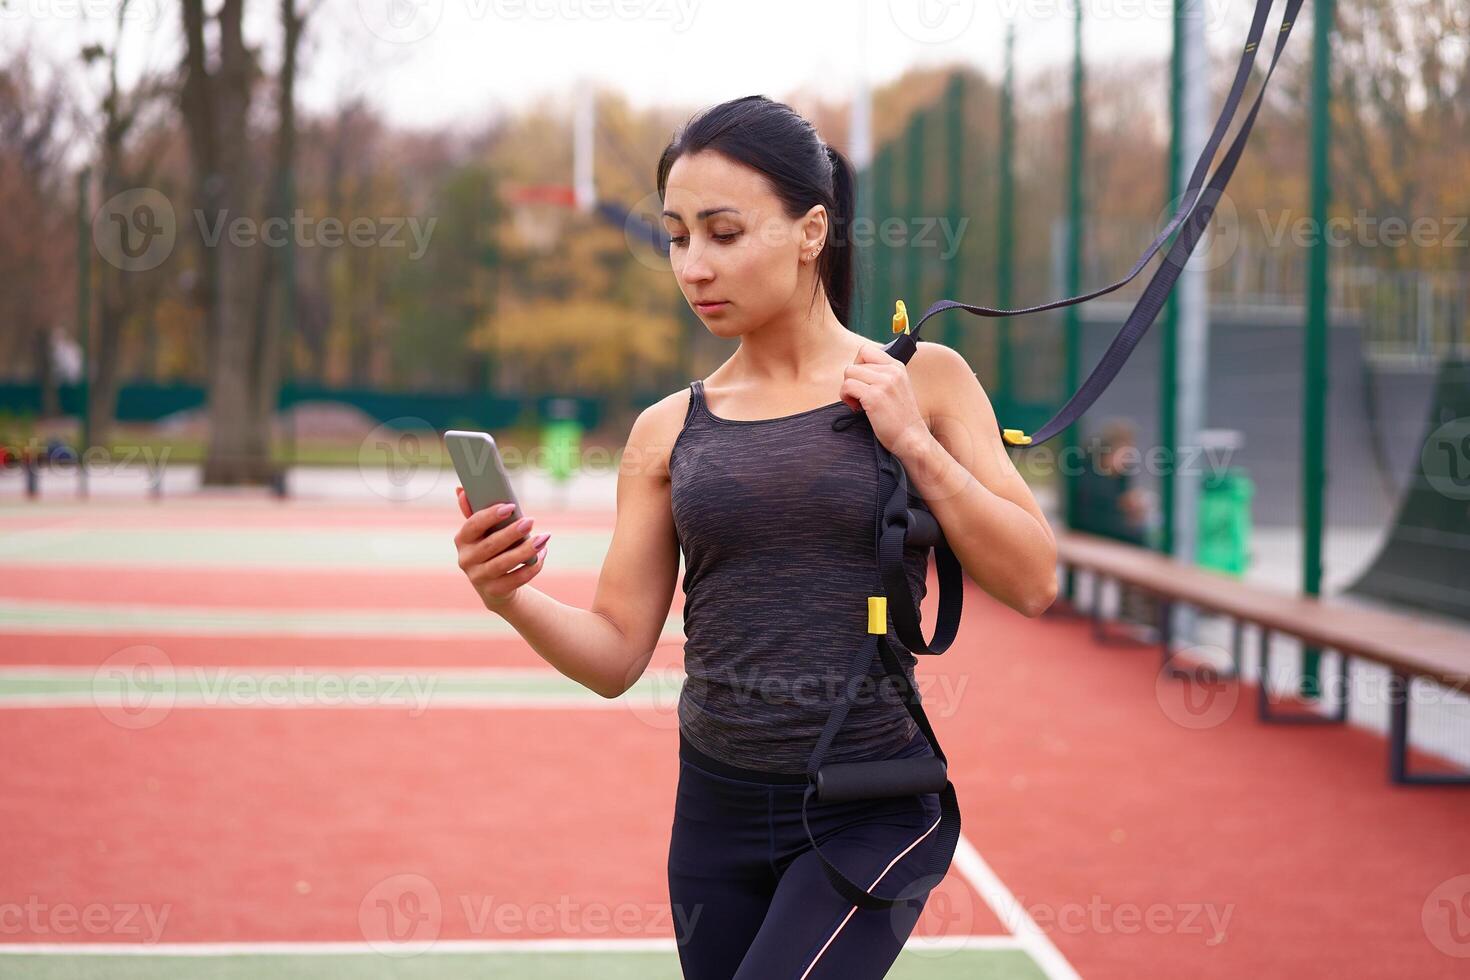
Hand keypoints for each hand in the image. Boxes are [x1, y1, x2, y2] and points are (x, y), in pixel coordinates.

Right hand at [454, 486, 549, 612]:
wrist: (495, 587)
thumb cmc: (492, 550)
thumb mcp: (483, 533)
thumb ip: (474, 512)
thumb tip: (461, 490)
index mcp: (462, 540)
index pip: (473, 525)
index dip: (491, 515)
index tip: (511, 506)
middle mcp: (466, 560)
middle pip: (490, 545)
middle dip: (512, 532)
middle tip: (531, 520)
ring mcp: (478, 578)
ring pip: (504, 563)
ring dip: (525, 550)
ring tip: (543, 538)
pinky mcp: (493, 592)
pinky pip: (516, 580)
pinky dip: (531, 567)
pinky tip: (542, 554)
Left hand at [839, 342, 929, 455]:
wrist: (911, 437)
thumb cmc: (901, 418)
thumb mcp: (897, 388)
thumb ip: (883, 375)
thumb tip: (857, 369)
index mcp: (897, 366)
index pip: (866, 350)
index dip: (858, 365)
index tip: (863, 382)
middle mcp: (891, 371)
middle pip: (854, 364)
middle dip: (852, 381)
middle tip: (859, 397)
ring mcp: (883, 383)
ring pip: (848, 373)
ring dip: (847, 389)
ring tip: (858, 403)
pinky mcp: (874, 396)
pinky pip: (847, 386)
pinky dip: (846, 397)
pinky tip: (857, 408)